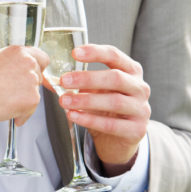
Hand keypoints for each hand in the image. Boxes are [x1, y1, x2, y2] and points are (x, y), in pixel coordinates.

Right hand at [0, 45, 48, 126]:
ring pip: (35, 93)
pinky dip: (22, 114)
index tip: (33, 76)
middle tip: (11, 93)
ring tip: (4, 101)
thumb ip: (14, 65)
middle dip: (28, 87)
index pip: (41, 58)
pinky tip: (7, 110)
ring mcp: (32, 80)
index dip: (37, 69)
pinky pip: (31, 109)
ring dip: (24, 100)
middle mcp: (28, 63)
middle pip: (39, 77)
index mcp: (18, 52)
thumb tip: (20, 74)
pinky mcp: (32, 98)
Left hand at [58, 43, 150, 173]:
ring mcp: (141, 109)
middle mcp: (140, 88)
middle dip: (87, 78)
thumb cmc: (105, 109)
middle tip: (64, 80)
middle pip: (115, 78)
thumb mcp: (93, 91)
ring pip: (114, 101)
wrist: (120, 138)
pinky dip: (90, 119)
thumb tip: (49, 79)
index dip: (95, 52)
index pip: (115, 55)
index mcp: (131, 71)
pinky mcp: (137, 130)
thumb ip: (77, 83)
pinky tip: (74, 116)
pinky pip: (111, 124)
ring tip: (64, 101)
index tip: (74, 53)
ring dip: (85, 100)